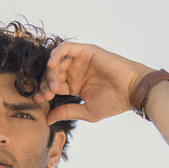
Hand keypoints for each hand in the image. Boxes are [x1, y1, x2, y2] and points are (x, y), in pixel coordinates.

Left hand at [34, 43, 152, 124]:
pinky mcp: (86, 51)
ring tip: (53, 85)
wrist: (131, 91)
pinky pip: (65, 48)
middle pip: (52, 74)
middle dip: (46, 84)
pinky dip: (56, 54)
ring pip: (57, 61)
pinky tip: (52, 65)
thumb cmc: (114, 103)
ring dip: (50, 73)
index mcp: (76, 86)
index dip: (44, 92)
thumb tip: (47, 119)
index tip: (38, 100)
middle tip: (47, 94)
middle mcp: (76, 72)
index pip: (54, 86)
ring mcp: (81, 61)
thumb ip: (67, 112)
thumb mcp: (86, 111)